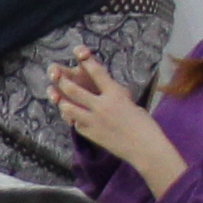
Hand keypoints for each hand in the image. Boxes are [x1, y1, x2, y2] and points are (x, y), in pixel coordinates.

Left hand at [47, 56, 174, 181]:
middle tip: (57, 76)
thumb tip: (107, 95)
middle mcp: (102, 105)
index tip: (78, 54)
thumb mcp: (130, 104)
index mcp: (115, 94)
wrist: (145, 148)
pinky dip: (74, 120)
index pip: (97, 73)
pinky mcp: (90, 134)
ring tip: (59, 98)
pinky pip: (76, 124)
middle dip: (63, 81)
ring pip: (68, 108)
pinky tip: (74, 118)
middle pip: (74, 89)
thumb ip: (115, 98)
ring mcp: (94, 121)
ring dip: (62, 102)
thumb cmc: (145, 126)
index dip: (86, 62)